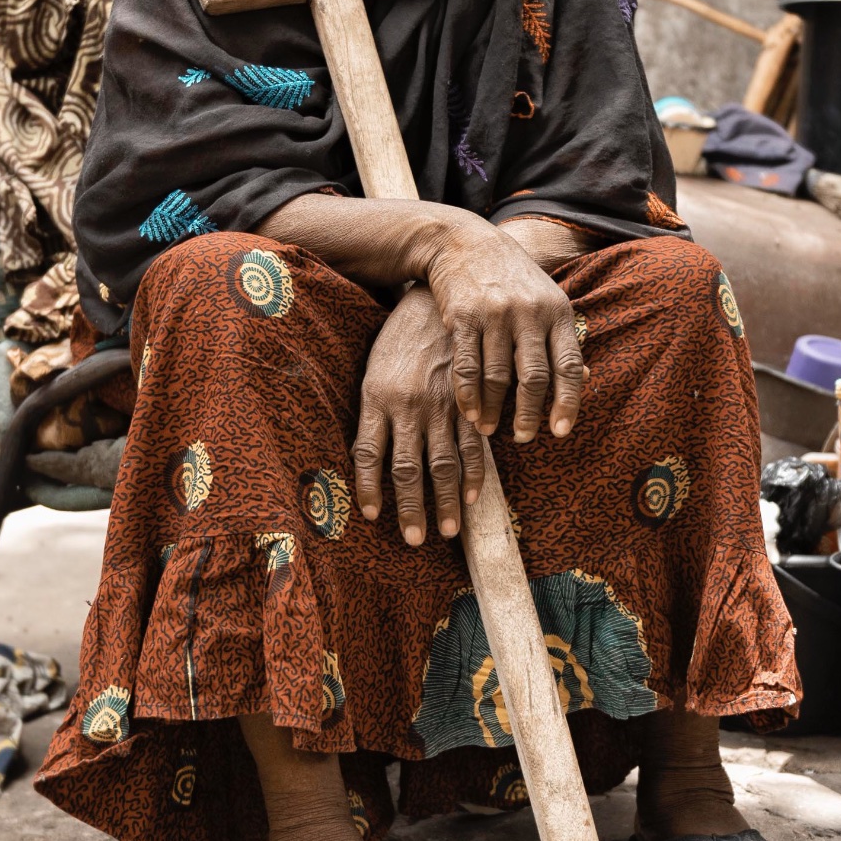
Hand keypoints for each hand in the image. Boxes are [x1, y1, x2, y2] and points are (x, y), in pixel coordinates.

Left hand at [354, 289, 485, 543]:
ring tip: (447, 531)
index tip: (374, 517)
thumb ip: (372, 414)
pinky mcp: (467, 399)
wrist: (433, 300)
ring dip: (445, 500)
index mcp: (377, 397)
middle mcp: (407, 406)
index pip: (367, 454)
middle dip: (411, 508)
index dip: (370, 489)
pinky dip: (474, 473)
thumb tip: (366, 457)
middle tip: (414, 540)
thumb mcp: (374, 370)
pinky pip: (473, 443)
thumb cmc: (398, 339)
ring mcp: (440, 404)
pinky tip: (474, 497)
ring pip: (442, 462)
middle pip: (407, 468)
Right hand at [423, 217, 584, 443]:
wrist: (464, 242)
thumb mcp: (545, 298)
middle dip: (529, 414)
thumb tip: (585, 378)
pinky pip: (467, 366)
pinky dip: (468, 394)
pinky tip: (470, 412)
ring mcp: (496, 315)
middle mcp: (530, 313)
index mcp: (557, 311)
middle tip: (524, 439)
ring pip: (498, 376)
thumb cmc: (512, 277)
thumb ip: (561, 338)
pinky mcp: (464, 317)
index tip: (560, 432)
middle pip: (534, 377)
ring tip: (490, 430)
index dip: (567, 402)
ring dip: (494, 409)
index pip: (568, 366)